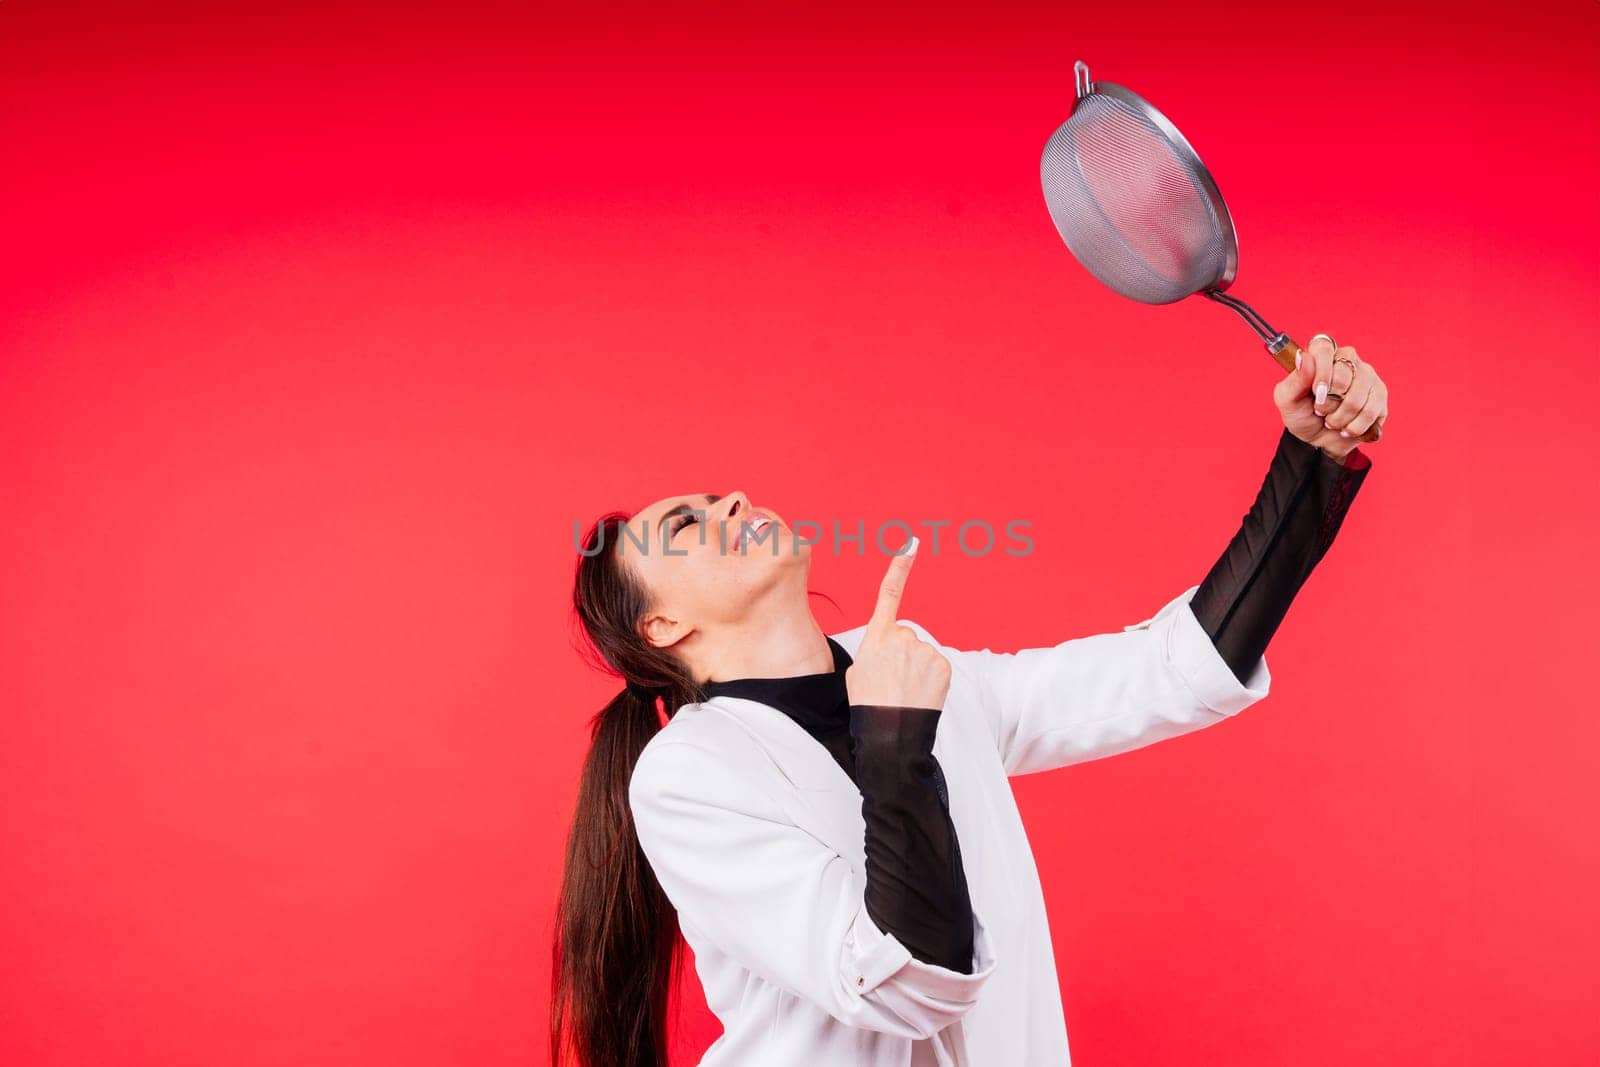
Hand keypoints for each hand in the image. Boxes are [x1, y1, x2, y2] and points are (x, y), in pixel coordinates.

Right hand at [844, 536, 952, 709]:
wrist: (890, 733)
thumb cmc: (869, 705)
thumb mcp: (857, 672)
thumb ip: (874, 651)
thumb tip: (888, 650)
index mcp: (877, 636)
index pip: (889, 594)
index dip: (900, 567)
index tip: (912, 544)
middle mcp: (902, 637)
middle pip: (906, 637)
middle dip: (902, 655)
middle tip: (892, 681)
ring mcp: (924, 650)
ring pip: (922, 654)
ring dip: (916, 669)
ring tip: (905, 692)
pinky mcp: (943, 664)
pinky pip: (937, 666)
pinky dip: (931, 679)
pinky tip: (920, 694)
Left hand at [1274, 333, 1388, 460]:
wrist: (1318, 440)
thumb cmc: (1302, 414)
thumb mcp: (1287, 400)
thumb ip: (1294, 379)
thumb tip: (1303, 357)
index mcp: (1322, 355)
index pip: (1324, 347)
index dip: (1320, 370)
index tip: (1315, 391)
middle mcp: (1347, 360)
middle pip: (1343, 375)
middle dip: (1327, 402)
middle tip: (1320, 411)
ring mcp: (1367, 376)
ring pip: (1357, 397)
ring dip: (1339, 418)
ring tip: (1332, 421)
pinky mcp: (1380, 395)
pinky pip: (1370, 411)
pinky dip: (1353, 427)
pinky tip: (1346, 428)